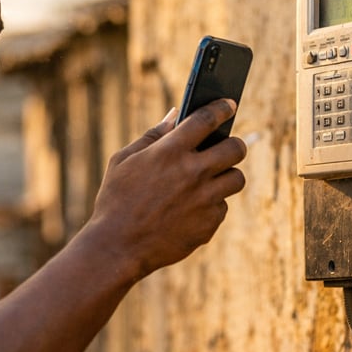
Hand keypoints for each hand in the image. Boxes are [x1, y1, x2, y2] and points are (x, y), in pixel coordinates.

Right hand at [85, 99, 246, 278]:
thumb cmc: (116, 200)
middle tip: (227, 146)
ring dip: (226, 175)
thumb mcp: (124, 160)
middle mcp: (193, 172)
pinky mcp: (209, 224)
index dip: (222, 108)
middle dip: (233, 144)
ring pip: (236, 178)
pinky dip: (211, 205)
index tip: (228, 105)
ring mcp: (204, 200)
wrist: (117, 247)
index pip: (207, 118)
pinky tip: (192, 208)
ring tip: (210, 179)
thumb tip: (175, 115)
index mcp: (170, 151)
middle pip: (235, 148)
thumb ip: (153, 135)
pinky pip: (222, 207)